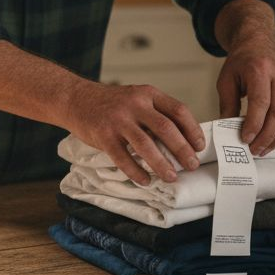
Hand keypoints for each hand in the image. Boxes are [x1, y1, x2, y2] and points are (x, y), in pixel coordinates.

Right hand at [65, 81, 204, 185]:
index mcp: (148, 94)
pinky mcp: (103, 135)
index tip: (200, 146)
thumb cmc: (110, 103)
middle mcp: (135, 104)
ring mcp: (118, 120)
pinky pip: (123, 157)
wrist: (75, 99)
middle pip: (166, 128)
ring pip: (145, 145)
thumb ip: (155, 113)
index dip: (192, 129)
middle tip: (191, 165)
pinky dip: (136, 171)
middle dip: (182, 150)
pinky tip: (145, 180)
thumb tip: (181, 139)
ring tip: (171, 177)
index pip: (178, 110)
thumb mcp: (136, 98)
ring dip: (161, 164)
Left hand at [213, 0, 274, 154]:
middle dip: (267, 136)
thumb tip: (227, 130)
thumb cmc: (240, 64)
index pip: (261, 101)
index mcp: (260, 70)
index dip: (254, 123)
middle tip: (254, 150)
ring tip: (264, 149)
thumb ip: (227, 104)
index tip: (245, 139)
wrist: (259, 46)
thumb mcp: (226, 80)